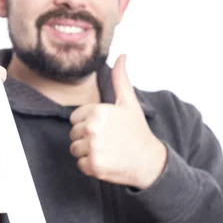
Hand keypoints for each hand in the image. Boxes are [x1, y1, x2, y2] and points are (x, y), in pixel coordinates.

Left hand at [69, 55, 167, 189]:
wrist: (149, 160)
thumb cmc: (137, 130)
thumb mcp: (129, 102)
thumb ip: (120, 79)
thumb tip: (122, 55)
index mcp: (99, 111)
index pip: (75, 118)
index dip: (88, 123)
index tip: (105, 128)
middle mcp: (94, 128)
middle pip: (73, 134)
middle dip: (86, 138)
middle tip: (107, 141)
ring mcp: (94, 148)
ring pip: (75, 149)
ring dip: (87, 152)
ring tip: (106, 150)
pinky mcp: (94, 166)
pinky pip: (80, 165)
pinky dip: (91, 166)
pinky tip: (107, 161)